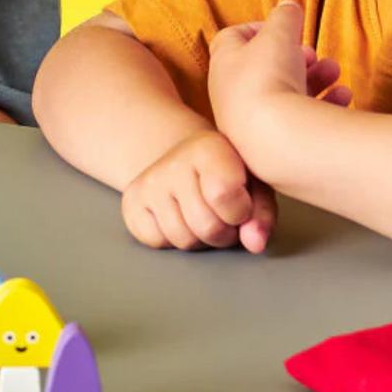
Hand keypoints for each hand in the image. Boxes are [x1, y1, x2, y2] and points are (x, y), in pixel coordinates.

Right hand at [121, 129, 277, 253]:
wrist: (186, 161)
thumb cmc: (227, 175)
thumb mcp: (254, 185)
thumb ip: (260, 214)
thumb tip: (254, 243)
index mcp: (208, 148)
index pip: (223, 195)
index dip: (240, 212)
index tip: (241, 204)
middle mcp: (173, 161)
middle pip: (206, 227)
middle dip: (223, 233)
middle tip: (223, 217)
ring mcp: (149, 182)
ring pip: (183, 240)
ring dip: (199, 239)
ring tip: (203, 216)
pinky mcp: (130, 201)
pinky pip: (156, 241)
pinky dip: (172, 240)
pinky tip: (179, 218)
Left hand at [209, 0, 350, 135]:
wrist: (275, 140)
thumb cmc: (269, 78)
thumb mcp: (280, 32)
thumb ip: (285, 15)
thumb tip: (288, 6)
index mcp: (224, 63)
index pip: (232, 38)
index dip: (259, 27)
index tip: (284, 26)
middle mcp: (231, 96)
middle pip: (264, 68)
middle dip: (295, 57)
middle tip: (313, 54)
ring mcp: (250, 124)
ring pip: (285, 94)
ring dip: (314, 78)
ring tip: (334, 72)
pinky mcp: (272, 146)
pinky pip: (298, 121)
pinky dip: (321, 106)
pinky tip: (342, 97)